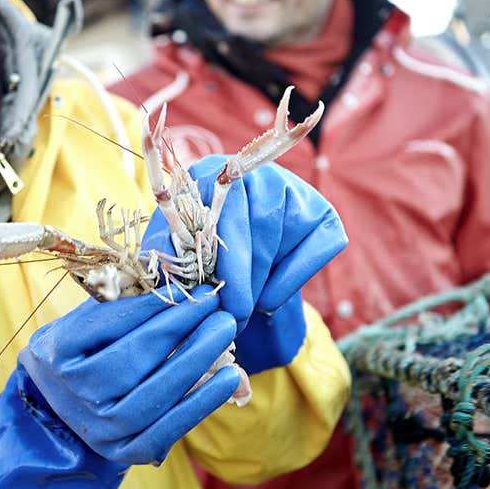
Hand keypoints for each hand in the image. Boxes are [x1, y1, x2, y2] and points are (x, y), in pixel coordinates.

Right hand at [0, 287, 238, 488]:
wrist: (62, 405)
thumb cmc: (86, 348)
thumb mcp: (88, 318)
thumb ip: (122, 300)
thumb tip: (175, 277)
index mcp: (56, 353)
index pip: (107, 324)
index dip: (150, 304)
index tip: (184, 283)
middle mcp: (73, 394)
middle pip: (131, 360)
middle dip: (177, 326)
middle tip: (212, 301)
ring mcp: (98, 428)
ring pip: (152, 395)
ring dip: (195, 360)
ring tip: (225, 330)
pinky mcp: (125, 452)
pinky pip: (167, 429)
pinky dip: (202, 402)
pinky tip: (231, 377)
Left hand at [143, 156, 346, 372]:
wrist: (244, 269)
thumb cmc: (206, 256)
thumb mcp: (180, 252)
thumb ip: (169, 254)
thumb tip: (165, 268)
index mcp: (212, 174)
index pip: (221, 210)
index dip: (222, 260)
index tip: (219, 301)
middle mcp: (256, 172)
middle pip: (256, 224)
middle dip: (243, 278)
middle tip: (235, 316)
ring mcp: (295, 189)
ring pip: (279, 239)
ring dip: (262, 282)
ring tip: (246, 306)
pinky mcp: (324, 214)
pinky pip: (316, 250)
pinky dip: (291, 281)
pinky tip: (270, 296)